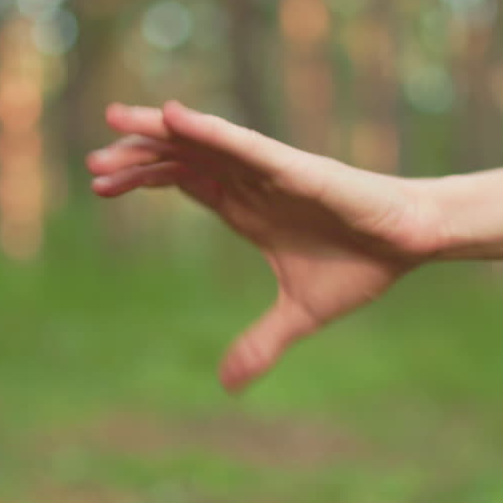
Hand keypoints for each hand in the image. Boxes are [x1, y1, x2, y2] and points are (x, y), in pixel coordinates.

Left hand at [91, 101, 446, 390]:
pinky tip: (172, 117)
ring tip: (114, 119)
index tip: (99, 185)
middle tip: (92, 165)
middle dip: (135, 158)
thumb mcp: (298, 314)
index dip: (141, 178)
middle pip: (180, 159)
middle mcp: (249, 182)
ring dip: (158, 132)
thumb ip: (260, 344)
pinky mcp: (293, 167)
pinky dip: (207, 130)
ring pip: (202, 143)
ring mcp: (268, 171)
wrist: (410, 243)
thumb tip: (228, 386)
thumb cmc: (359, 264)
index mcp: (245, 207)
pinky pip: (242, 144)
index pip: (181, 182)